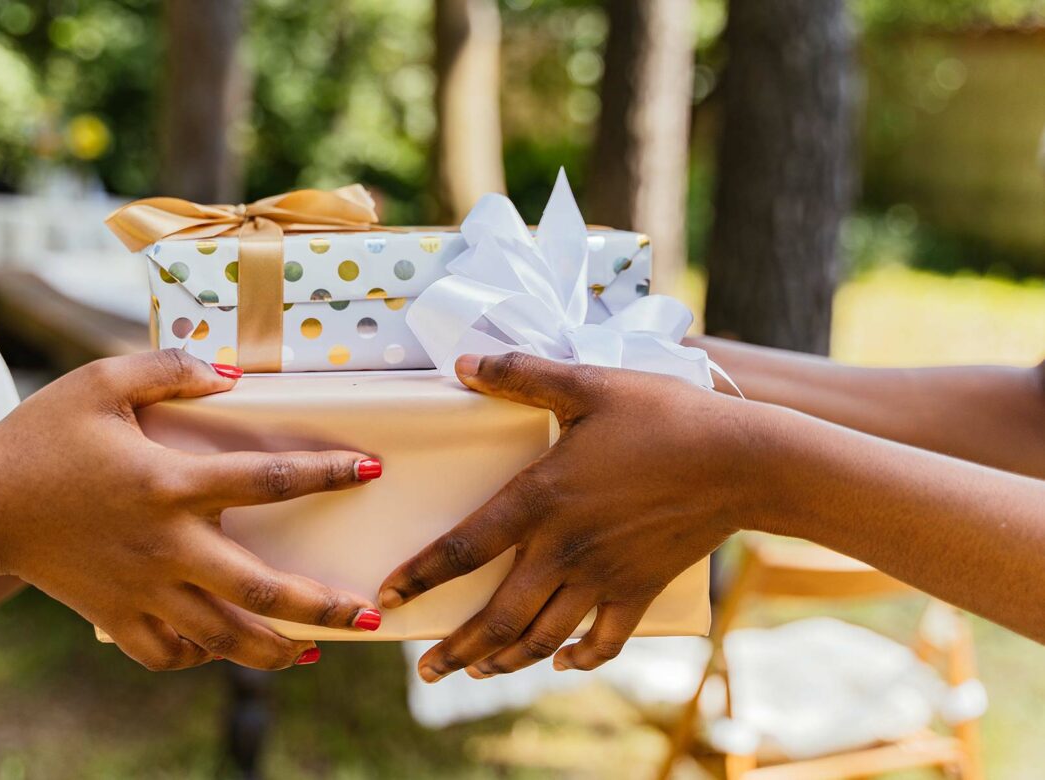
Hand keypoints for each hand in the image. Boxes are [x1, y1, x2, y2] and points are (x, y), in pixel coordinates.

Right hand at [0, 349, 382, 669]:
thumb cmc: (40, 437)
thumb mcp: (100, 382)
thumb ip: (169, 368)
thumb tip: (231, 376)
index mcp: (171, 483)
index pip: (269, 479)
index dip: (327, 472)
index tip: (371, 469)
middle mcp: (167, 545)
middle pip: (261, 588)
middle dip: (323, 606)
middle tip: (369, 616)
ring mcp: (143, 589)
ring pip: (223, 636)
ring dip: (275, 650)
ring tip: (315, 653)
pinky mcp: (116, 616)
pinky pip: (169, 653)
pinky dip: (200, 655)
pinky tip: (222, 647)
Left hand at [380, 352, 765, 680]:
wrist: (743, 459)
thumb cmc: (665, 416)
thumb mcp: (589, 384)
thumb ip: (523, 374)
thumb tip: (465, 362)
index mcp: (541, 500)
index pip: (463, 548)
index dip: (420, 577)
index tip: (388, 600)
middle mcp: (564, 550)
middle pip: (498, 616)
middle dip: (455, 649)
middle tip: (425, 670)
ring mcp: (604, 577)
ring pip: (543, 637)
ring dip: (505, 660)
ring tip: (476, 671)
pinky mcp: (641, 589)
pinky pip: (606, 639)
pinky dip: (581, 658)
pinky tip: (564, 662)